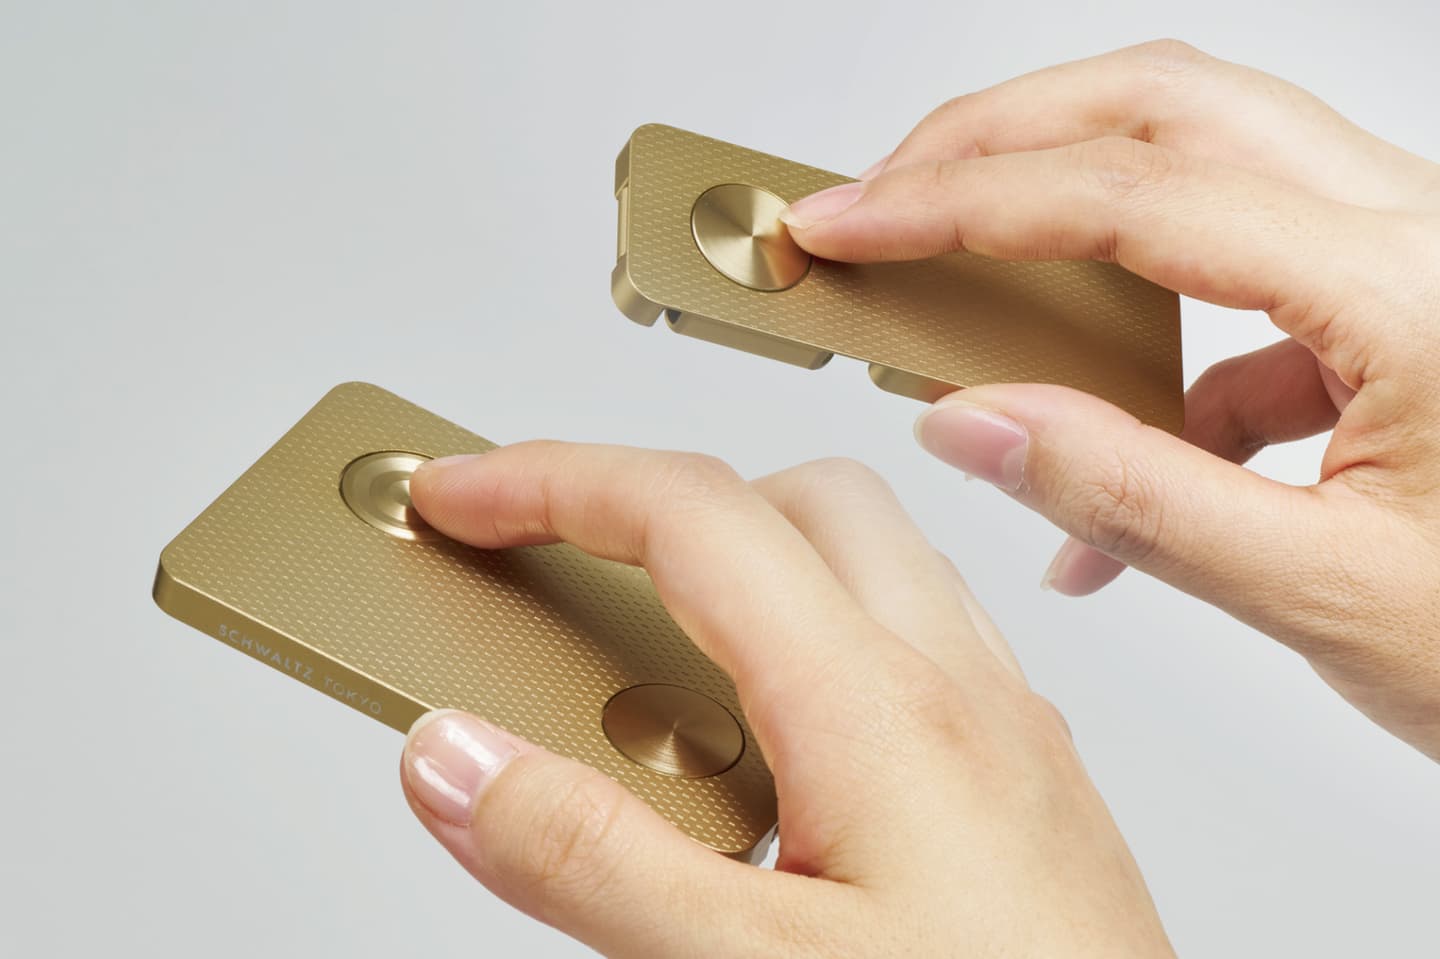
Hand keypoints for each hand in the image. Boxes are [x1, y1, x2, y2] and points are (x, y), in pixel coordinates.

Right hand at [400, 445, 1172, 957]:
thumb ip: (586, 863)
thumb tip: (456, 758)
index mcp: (877, 708)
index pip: (690, 514)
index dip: (552, 482)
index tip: (463, 494)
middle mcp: (955, 687)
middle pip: (789, 496)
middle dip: (653, 498)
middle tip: (553, 550)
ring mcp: (1003, 725)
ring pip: (866, 554)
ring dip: (747, 554)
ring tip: (653, 643)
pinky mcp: (1024, 776)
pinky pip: (916, 636)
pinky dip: (820, 630)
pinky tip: (779, 736)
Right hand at [780, 40, 1439, 759]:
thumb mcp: (1324, 590)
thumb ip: (1130, 497)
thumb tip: (974, 423)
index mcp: (1411, 285)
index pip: (1134, 195)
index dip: (962, 202)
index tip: (850, 221)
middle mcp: (1416, 230)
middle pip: (1168, 104)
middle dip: (1001, 134)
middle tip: (885, 191)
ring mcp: (1407, 256)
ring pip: (1202, 162)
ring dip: (1066, 209)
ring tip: (962, 275)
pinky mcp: (1393, 305)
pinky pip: (1240, 283)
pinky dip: (1146, 348)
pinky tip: (1099, 452)